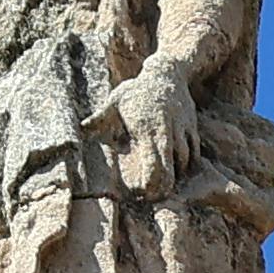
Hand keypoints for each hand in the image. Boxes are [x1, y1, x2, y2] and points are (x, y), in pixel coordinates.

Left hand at [104, 68, 199, 197]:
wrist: (168, 73)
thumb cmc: (137, 90)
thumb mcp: (115, 101)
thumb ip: (98, 119)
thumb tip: (78, 130)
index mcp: (146, 128)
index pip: (153, 162)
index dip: (150, 182)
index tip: (142, 193)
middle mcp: (167, 130)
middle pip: (171, 167)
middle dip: (165, 186)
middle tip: (156, 199)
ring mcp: (182, 129)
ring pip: (184, 160)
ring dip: (176, 175)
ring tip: (166, 187)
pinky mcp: (192, 128)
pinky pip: (194, 152)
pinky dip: (188, 164)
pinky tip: (178, 171)